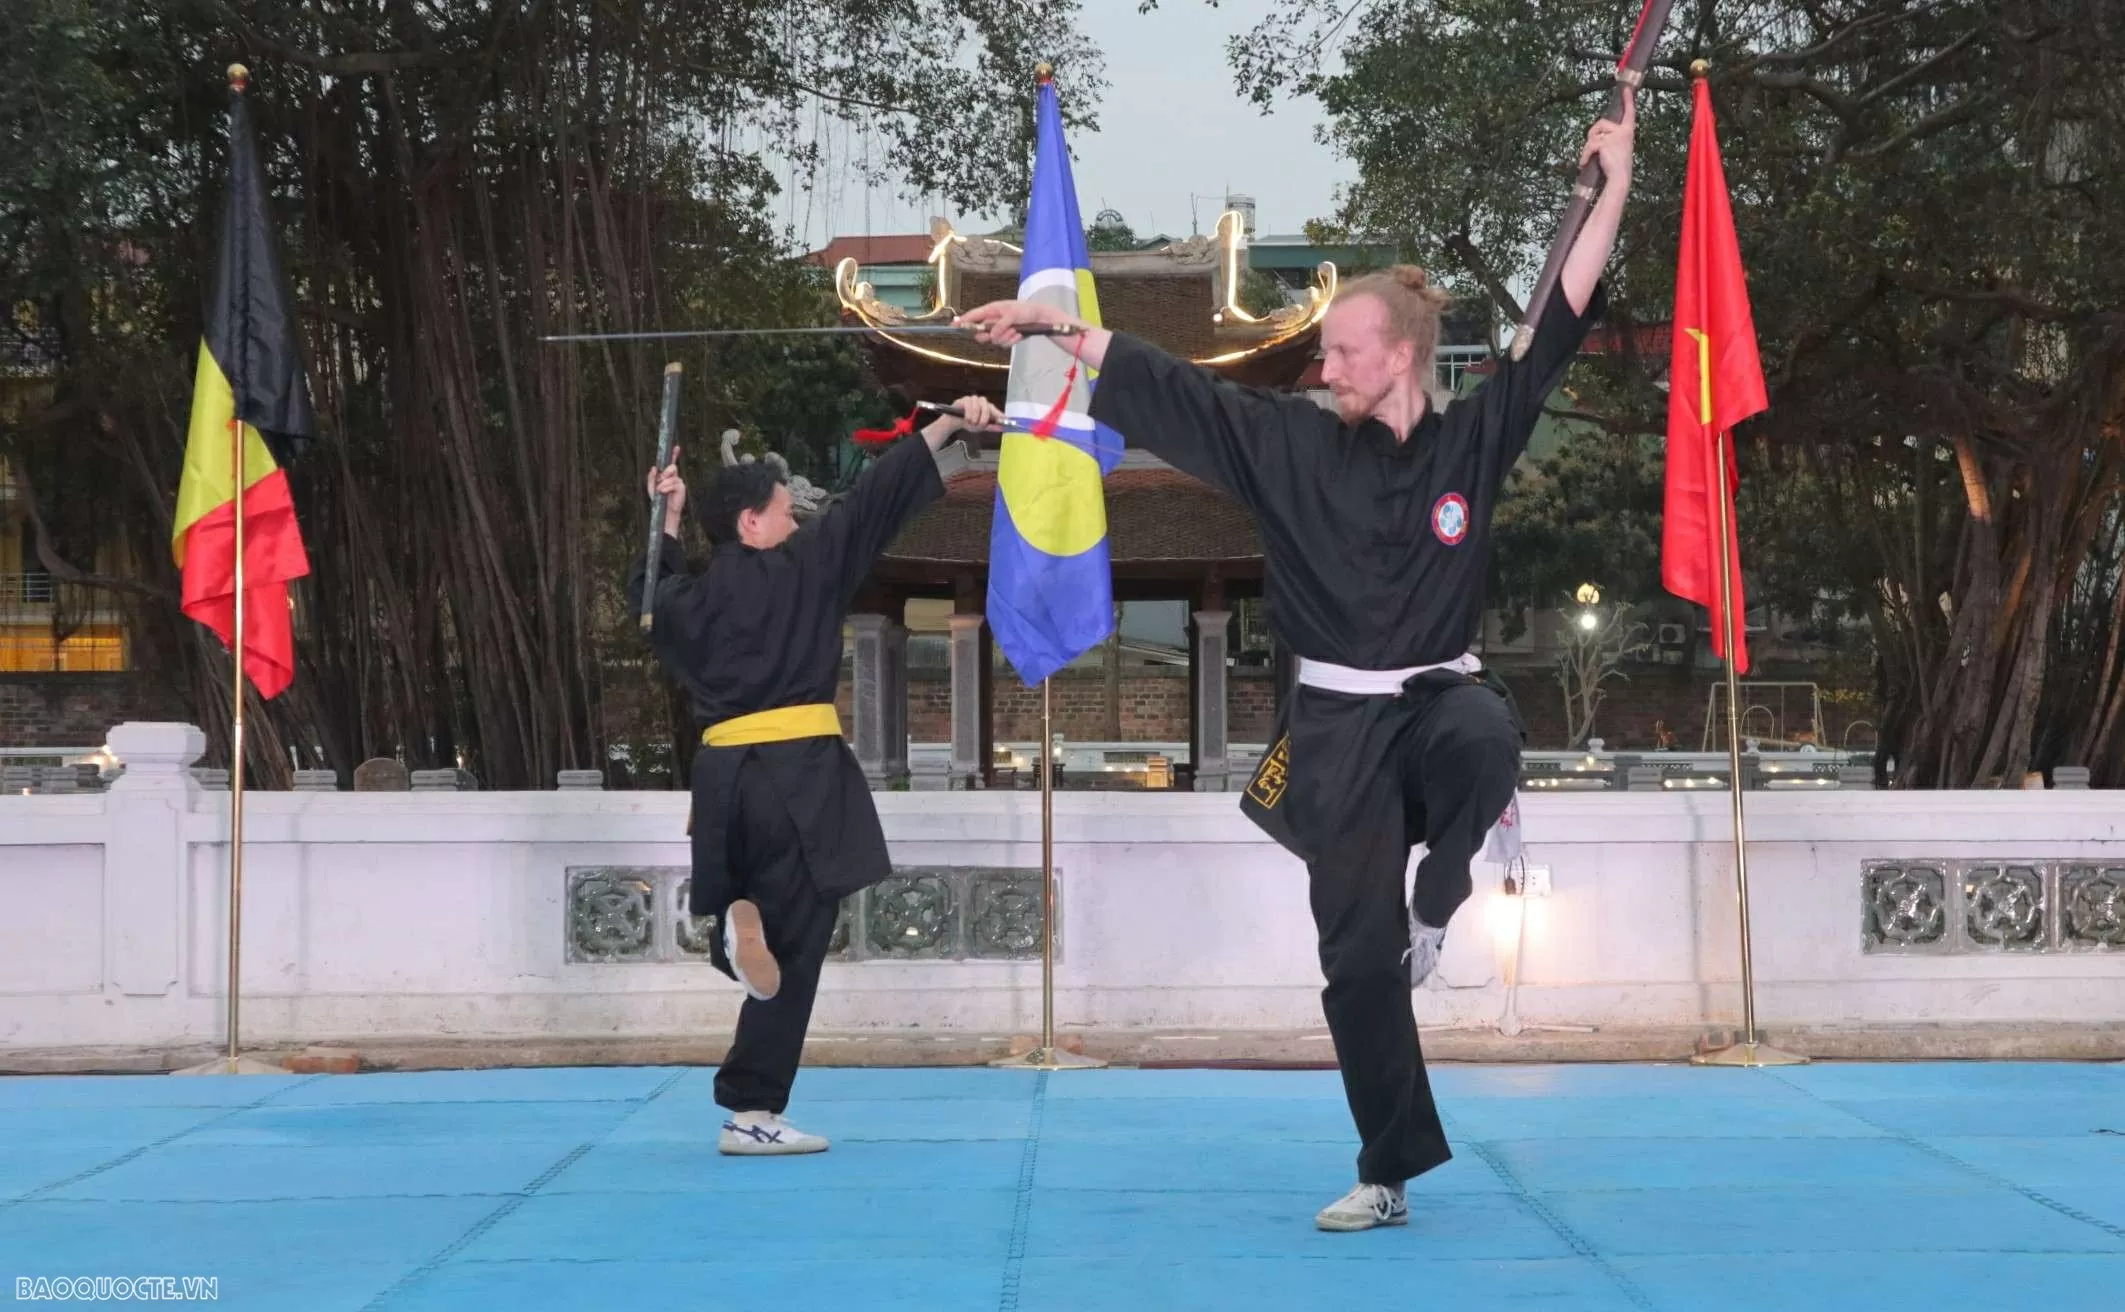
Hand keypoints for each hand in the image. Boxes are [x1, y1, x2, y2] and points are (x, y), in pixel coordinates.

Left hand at [646, 445, 683, 536]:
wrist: (664, 512)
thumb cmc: (658, 500)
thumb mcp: (651, 487)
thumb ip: (651, 477)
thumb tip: (654, 468)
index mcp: (668, 476)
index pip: (672, 463)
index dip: (674, 455)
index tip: (676, 447)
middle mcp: (675, 477)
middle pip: (672, 467)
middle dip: (665, 473)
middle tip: (661, 480)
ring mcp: (679, 482)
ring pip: (671, 476)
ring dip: (663, 484)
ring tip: (661, 492)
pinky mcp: (682, 488)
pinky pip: (673, 483)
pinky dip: (666, 488)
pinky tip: (664, 493)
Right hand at [922, 395, 1003, 450]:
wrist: (954, 422)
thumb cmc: (968, 422)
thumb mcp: (980, 427)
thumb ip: (991, 427)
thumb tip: (1001, 428)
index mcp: (986, 407)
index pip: (995, 409)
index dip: (1000, 414)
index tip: (1005, 420)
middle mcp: (980, 402)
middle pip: (986, 406)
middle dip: (984, 417)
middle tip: (981, 425)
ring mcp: (972, 399)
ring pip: (977, 406)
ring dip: (975, 416)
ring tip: (972, 423)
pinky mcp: (964, 399)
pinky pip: (968, 405)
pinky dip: (969, 414)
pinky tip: (967, 419)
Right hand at [955, 299, 1069, 346]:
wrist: (1039, 318)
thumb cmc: (1025, 310)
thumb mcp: (1013, 315)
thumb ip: (1001, 324)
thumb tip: (991, 334)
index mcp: (991, 310)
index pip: (973, 316)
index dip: (963, 321)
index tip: (954, 326)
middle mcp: (993, 321)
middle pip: (980, 333)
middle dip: (988, 336)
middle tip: (996, 334)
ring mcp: (999, 330)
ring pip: (993, 341)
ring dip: (1004, 338)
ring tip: (1015, 330)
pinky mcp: (1006, 337)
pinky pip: (1003, 344)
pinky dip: (1011, 341)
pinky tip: (1019, 334)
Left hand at [1580, 85, 1635, 183]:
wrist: (1619, 178)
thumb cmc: (1617, 167)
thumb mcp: (1617, 148)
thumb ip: (1610, 138)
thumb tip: (1595, 134)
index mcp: (1628, 132)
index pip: (1629, 113)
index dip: (1628, 100)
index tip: (1626, 88)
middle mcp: (1624, 131)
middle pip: (1601, 123)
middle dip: (1592, 134)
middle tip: (1591, 148)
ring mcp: (1615, 136)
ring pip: (1593, 135)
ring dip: (1588, 147)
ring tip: (1589, 158)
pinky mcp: (1605, 143)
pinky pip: (1590, 145)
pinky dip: (1585, 155)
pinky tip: (1584, 164)